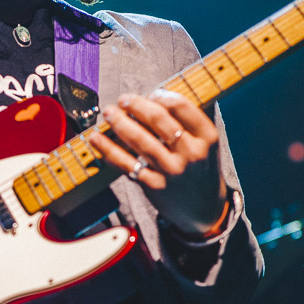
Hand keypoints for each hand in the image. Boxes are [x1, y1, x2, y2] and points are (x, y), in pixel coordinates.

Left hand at [89, 89, 227, 236]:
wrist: (204, 209)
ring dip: (119, 122)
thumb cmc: (200, 169)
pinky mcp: (154, 186)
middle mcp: (191, 153)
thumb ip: (187, 123)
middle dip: (135, 105)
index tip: (150, 94)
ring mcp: (172, 171)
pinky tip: (97, 139)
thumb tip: (152, 98)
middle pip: (158, 119)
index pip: (180, 106)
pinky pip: (127, 164)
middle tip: (123, 100)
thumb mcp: (206, 144)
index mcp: (207, 137)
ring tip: (108, 113)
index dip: (160, 95)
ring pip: (139, 139)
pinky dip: (109, 150)